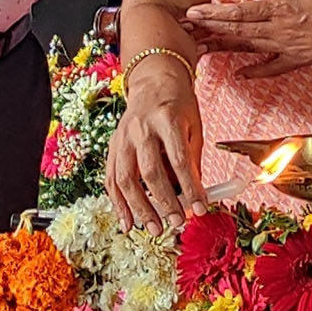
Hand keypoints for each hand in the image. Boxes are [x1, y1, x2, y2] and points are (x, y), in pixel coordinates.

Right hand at [106, 61, 206, 231]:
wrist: (153, 82)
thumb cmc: (179, 106)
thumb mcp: (194, 127)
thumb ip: (193, 160)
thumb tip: (195, 197)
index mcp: (167, 119)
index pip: (179, 160)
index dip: (190, 188)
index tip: (200, 210)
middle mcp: (141, 128)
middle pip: (149, 172)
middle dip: (164, 202)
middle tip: (177, 223)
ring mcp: (122, 137)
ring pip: (125, 178)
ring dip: (139, 208)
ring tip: (153, 229)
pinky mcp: (112, 146)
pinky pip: (111, 178)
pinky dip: (118, 203)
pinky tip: (128, 221)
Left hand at [183, 0, 311, 78]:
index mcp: (283, 8)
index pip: (240, 12)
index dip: (214, 13)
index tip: (193, 12)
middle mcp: (280, 31)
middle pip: (236, 31)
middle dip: (207, 29)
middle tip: (183, 29)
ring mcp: (287, 48)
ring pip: (247, 48)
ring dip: (221, 47)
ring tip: (198, 48)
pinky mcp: (298, 60)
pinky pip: (271, 68)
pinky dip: (253, 71)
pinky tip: (238, 72)